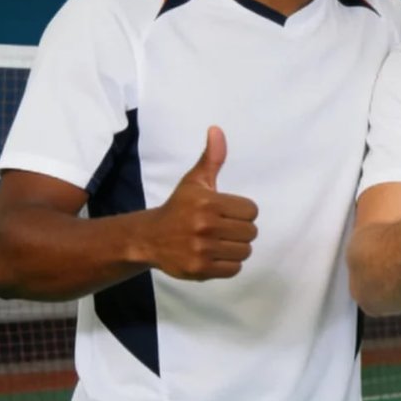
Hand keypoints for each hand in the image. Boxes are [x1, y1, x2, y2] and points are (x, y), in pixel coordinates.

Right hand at [136, 126, 259, 280]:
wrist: (150, 238)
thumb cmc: (178, 207)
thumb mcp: (194, 181)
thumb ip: (211, 158)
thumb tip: (217, 129)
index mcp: (208, 203)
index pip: (251, 210)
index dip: (242, 211)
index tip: (228, 212)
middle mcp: (205, 227)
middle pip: (251, 232)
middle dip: (240, 230)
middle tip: (223, 228)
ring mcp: (202, 250)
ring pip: (244, 251)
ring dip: (236, 247)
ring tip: (219, 242)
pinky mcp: (200, 270)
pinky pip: (234, 269)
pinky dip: (228, 264)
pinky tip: (214, 255)